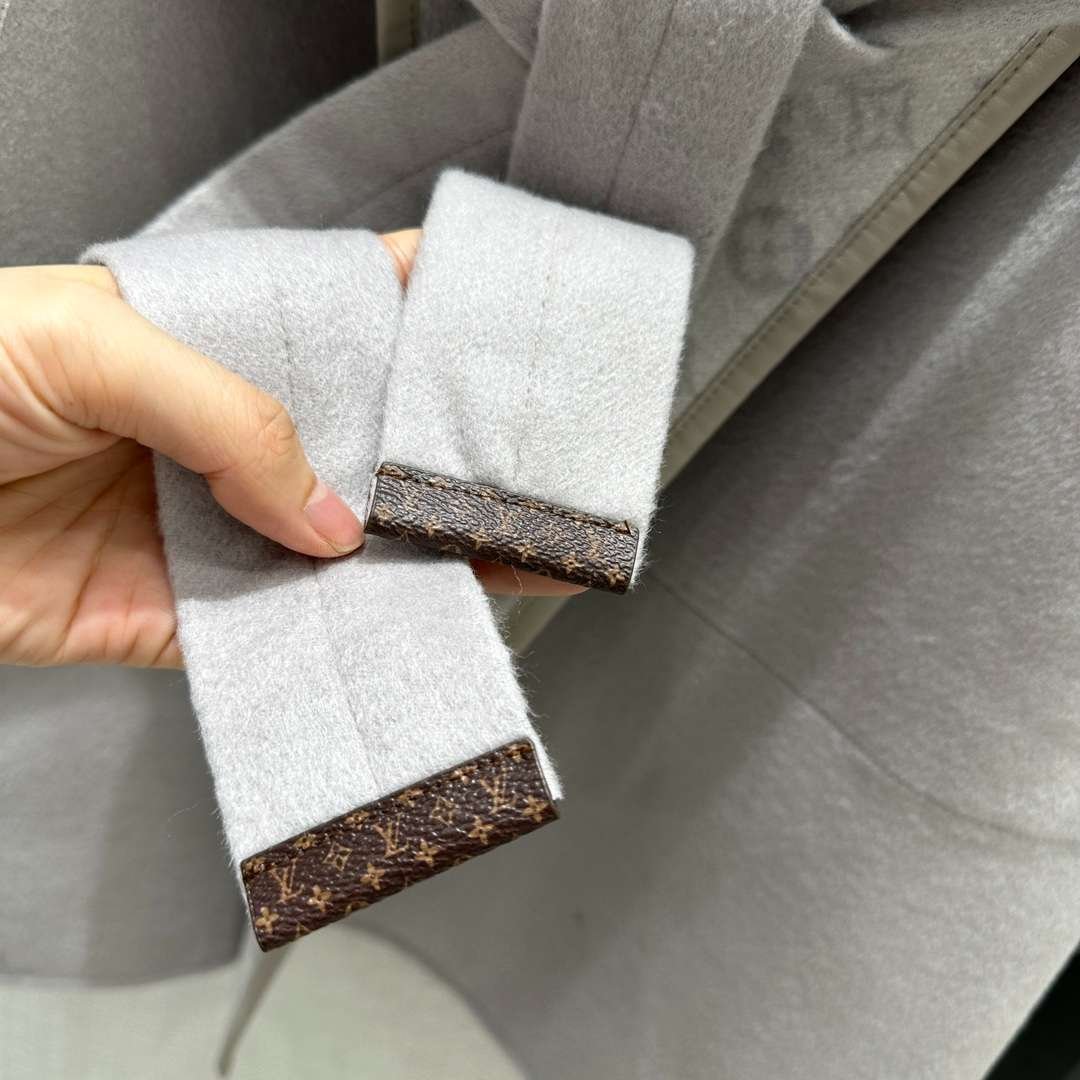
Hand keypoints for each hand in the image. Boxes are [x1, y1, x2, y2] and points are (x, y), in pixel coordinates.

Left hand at [0, 235, 579, 668]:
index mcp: (204, 349)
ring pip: (328, 552)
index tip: (491, 343)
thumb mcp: (94, 346)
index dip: (411, 331)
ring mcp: (202, 532)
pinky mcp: (174, 620)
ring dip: (404, 561)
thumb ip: (229, 417)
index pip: (330, 330)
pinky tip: (398, 627)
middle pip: (348, 453)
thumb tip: (328, 517)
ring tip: (492, 556)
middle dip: (429, 464)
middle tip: (514, 472)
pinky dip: (333, 637)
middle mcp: (216, 441)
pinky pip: (270, 635)